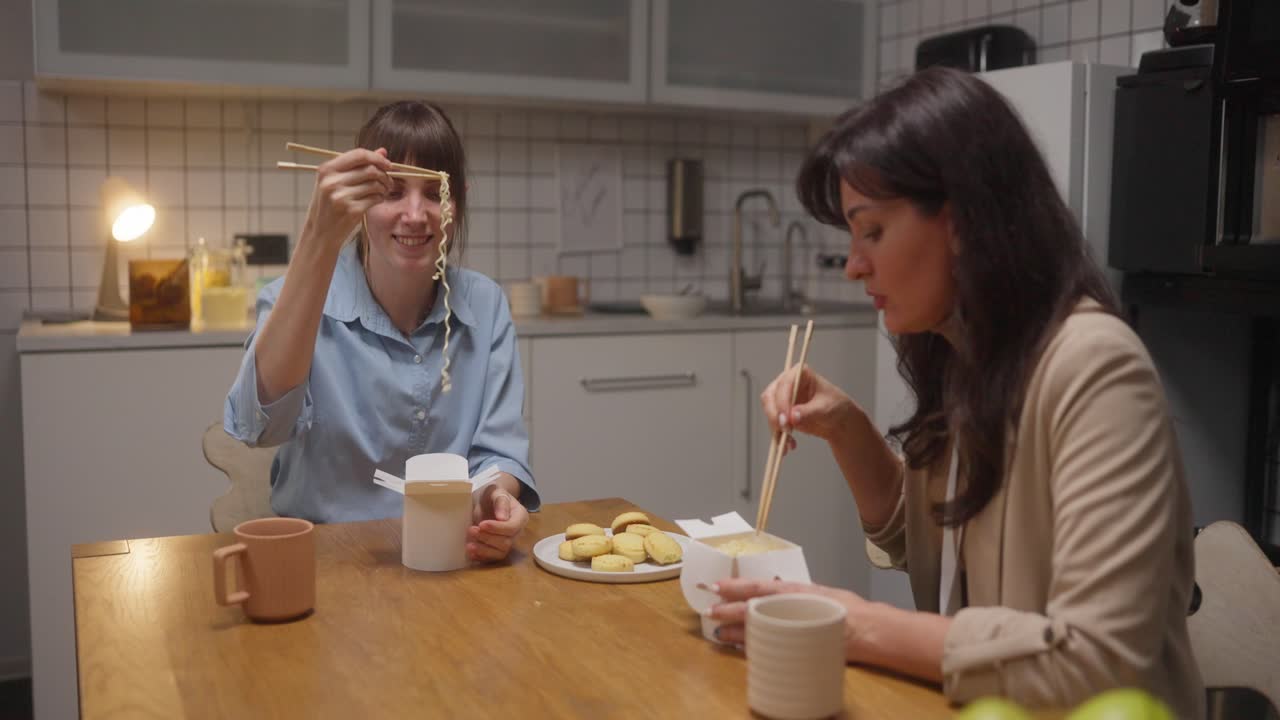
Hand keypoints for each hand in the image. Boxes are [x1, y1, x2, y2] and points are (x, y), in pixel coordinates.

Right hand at [301, 147, 392, 253]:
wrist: (320, 233)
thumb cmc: (329, 205)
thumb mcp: (335, 182)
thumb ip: (357, 165)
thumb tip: (383, 151)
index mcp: (326, 170)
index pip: (358, 155)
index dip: (377, 158)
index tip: (388, 164)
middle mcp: (332, 182)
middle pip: (370, 169)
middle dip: (384, 174)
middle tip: (388, 181)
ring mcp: (341, 197)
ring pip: (375, 184)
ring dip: (384, 187)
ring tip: (382, 191)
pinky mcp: (351, 211)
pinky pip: (375, 198)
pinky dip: (380, 198)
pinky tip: (377, 200)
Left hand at [467, 486, 527, 562]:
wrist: (484, 500)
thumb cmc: (491, 494)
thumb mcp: (495, 491)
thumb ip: (500, 501)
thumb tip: (502, 518)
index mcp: (520, 516)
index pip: (512, 527)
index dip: (497, 528)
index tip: (482, 524)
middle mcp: (517, 532)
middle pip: (506, 542)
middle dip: (488, 538)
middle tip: (471, 530)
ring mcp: (507, 542)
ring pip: (500, 553)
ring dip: (483, 550)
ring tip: (469, 545)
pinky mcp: (497, 549)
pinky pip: (491, 559)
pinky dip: (480, 557)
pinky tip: (470, 553)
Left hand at [708, 578, 870, 661]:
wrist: (869, 630)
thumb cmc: (847, 609)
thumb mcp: (819, 593)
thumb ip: (795, 594)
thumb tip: (775, 591)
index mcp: (795, 590)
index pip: (758, 586)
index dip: (735, 586)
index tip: (715, 586)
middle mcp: (791, 607)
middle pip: (751, 609)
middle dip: (728, 611)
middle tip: (709, 611)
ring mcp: (793, 627)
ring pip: (756, 629)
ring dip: (735, 632)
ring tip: (718, 633)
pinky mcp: (797, 646)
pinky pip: (769, 646)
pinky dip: (753, 647)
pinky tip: (741, 648)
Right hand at [761, 364, 858, 450]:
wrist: (837, 420)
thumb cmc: (835, 406)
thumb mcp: (825, 409)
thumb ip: (809, 412)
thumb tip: (793, 416)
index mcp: (800, 374)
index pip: (785, 384)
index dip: (783, 401)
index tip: (786, 419)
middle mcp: (787, 383)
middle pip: (771, 397)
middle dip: (775, 415)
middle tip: (785, 430)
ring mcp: (782, 398)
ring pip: (769, 412)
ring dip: (777, 429)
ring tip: (789, 442)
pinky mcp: (780, 413)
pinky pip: (773, 424)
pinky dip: (779, 436)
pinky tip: (788, 445)